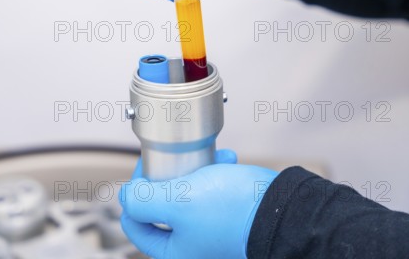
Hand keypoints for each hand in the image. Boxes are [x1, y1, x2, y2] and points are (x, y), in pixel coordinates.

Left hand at [119, 149, 277, 258]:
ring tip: (208, 158)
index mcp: (173, 251)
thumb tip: (124, 197)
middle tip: (175, 160)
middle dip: (169, 176)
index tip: (149, 169)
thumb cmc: (234, 211)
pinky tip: (225, 160)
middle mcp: (190, 245)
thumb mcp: (177, 202)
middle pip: (161, 206)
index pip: (135, 222)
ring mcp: (209, 231)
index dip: (136, 191)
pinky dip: (214, 172)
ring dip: (194, 169)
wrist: (284, 210)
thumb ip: (142, 201)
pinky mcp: (227, 217)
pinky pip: (210, 191)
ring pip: (186, 193)